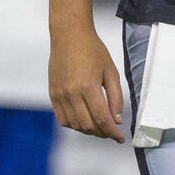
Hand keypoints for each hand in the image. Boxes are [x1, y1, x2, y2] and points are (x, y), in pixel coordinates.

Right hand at [49, 24, 124, 142]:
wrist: (69, 35)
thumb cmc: (92, 50)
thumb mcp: (110, 71)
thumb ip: (115, 97)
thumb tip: (117, 120)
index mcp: (88, 87)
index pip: (102, 119)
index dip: (113, 132)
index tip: (120, 138)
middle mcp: (72, 93)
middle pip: (88, 125)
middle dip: (103, 133)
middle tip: (111, 131)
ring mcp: (60, 95)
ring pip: (75, 125)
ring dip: (89, 130)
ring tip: (99, 126)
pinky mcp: (53, 94)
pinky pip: (62, 119)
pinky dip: (74, 124)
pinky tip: (84, 120)